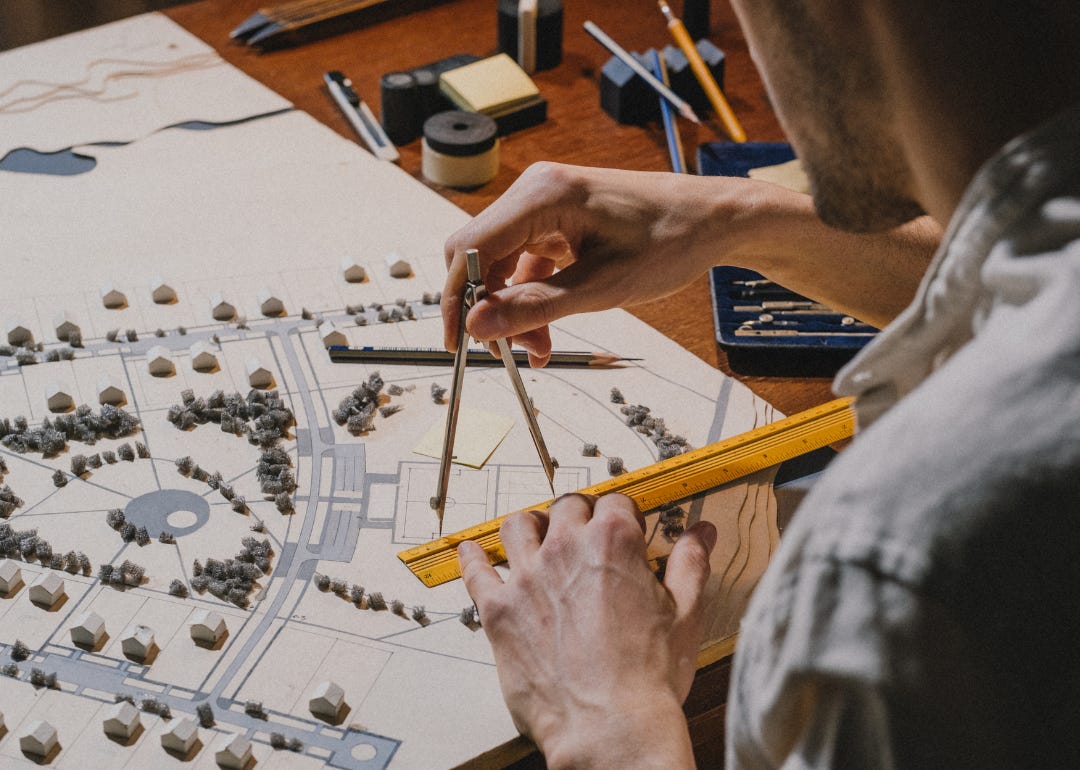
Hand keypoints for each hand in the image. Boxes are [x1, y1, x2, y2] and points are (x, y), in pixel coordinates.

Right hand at [442, 162, 739, 365]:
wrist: (714, 220)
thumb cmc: (669, 241)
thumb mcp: (602, 287)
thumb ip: (535, 305)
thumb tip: (477, 325)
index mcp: (542, 195)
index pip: (468, 248)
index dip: (456, 298)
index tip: (459, 343)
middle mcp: (535, 191)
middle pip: (479, 256)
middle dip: (488, 308)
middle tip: (505, 353)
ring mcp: (544, 204)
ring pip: (501, 264)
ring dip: (512, 309)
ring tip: (538, 349)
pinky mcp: (556, 219)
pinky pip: (525, 262)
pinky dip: (531, 297)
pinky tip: (546, 330)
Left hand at [458, 493, 717, 768]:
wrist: (610, 728)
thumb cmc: (648, 680)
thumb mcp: (686, 615)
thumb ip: (690, 564)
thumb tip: (701, 534)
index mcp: (614, 542)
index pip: (615, 502)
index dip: (624, 514)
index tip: (627, 527)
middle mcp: (565, 549)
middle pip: (566, 507)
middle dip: (579, 516)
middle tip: (584, 534)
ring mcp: (527, 577)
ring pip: (518, 525)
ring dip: (529, 526)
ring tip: (535, 536)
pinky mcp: (498, 610)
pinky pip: (476, 571)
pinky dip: (474, 558)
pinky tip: (474, 552)